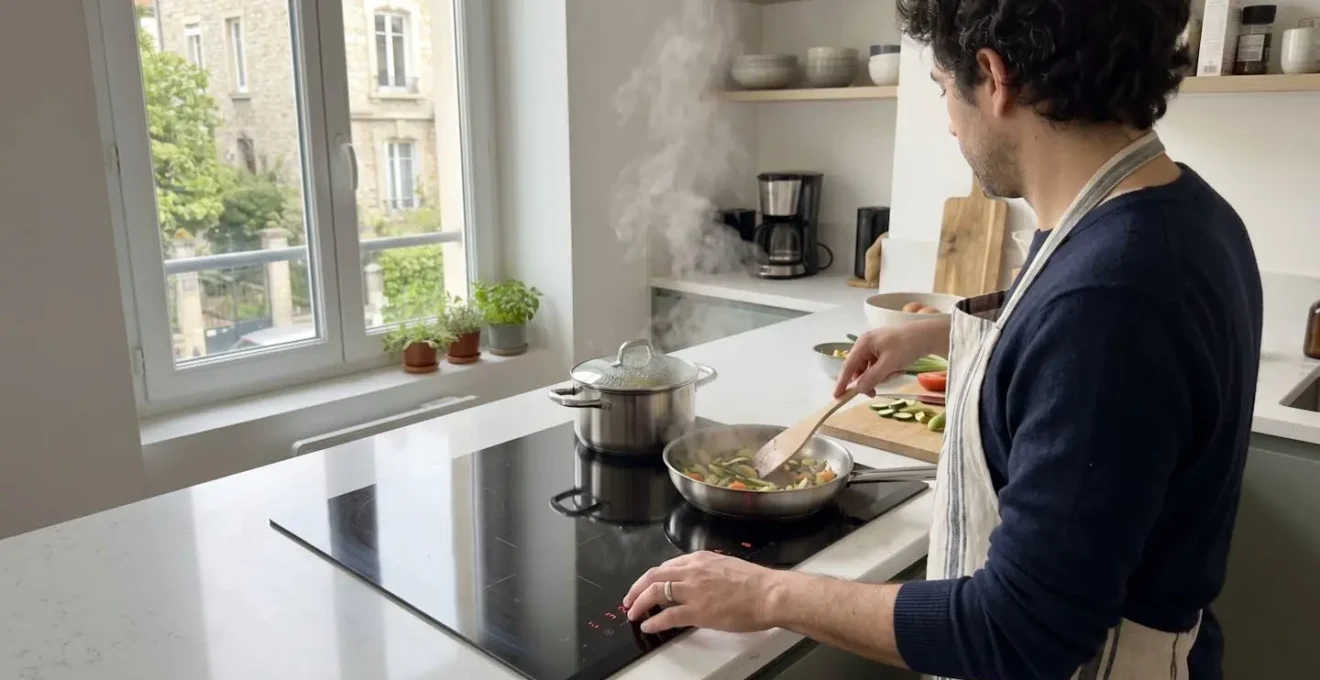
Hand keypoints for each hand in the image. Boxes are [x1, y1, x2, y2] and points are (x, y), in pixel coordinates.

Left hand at [623, 551, 783, 633]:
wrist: (769, 593)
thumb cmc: (755, 583)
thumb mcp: (726, 567)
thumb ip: (707, 572)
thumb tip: (696, 583)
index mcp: (699, 559)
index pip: (666, 566)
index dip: (652, 578)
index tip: (646, 586)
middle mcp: (692, 571)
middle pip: (653, 576)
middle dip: (636, 588)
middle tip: (629, 600)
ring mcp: (693, 591)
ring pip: (655, 592)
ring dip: (639, 603)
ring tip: (632, 613)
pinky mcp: (698, 611)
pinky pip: (667, 616)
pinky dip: (653, 621)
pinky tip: (648, 626)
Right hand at [834, 320, 947, 397]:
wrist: (927, 336)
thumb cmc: (907, 345)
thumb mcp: (889, 363)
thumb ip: (872, 377)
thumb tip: (858, 389)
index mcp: (863, 344)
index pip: (848, 366)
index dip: (842, 382)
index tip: (836, 397)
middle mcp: (866, 345)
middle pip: (858, 370)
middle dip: (868, 381)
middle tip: (875, 393)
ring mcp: (874, 348)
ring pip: (869, 371)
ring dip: (881, 377)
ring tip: (895, 372)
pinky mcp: (883, 352)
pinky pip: (878, 368)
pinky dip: (887, 372)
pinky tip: (898, 368)